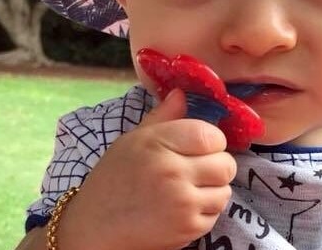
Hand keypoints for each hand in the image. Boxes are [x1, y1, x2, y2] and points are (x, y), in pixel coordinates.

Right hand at [56, 89, 236, 249]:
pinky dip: (205, 210)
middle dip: (217, 165)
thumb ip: (163, 116)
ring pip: (225, 189)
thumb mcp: (134, 139)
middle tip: (198, 169)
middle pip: (226, 164)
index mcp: (158, 144)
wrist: (95, 227)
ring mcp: (182, 203)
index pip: (211, 136)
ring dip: (213, 189)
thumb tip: (182, 93)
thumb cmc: (115, 178)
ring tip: (190, 188)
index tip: (201, 146)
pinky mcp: (188, 228)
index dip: (212, 140)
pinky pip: (216, 213)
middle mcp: (173, 172)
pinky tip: (184, 207)